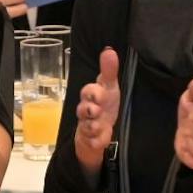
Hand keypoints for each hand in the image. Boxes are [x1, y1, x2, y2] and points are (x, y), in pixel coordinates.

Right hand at [73, 47, 121, 172]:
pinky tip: (103, 139)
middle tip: (96, 110)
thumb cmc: (105, 104)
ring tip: (98, 126)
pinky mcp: (90, 140)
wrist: (99, 129)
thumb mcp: (110, 87)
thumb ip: (109, 70)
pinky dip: (97, 141)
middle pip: (83, 109)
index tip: (99, 93)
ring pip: (86, 125)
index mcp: (91, 96)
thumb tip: (109, 50)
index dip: (92, 92)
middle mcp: (86, 110)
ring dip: (92, 126)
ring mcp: (87, 125)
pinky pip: (91, 141)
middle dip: (89, 110)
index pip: (88, 91)